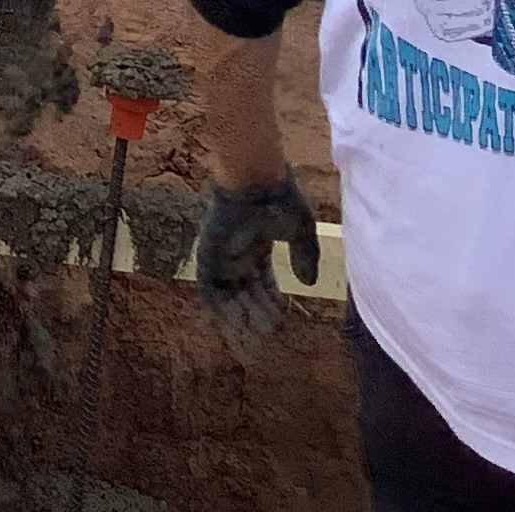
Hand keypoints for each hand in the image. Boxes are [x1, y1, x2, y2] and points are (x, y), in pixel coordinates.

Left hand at [195, 174, 321, 345]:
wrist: (254, 179)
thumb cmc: (279, 198)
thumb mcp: (301, 232)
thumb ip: (304, 257)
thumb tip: (307, 284)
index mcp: (257, 243)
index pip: (262, 280)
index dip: (271, 301)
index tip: (281, 319)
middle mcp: (236, 252)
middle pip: (244, 292)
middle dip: (256, 315)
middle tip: (268, 336)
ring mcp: (220, 254)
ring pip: (228, 296)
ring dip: (242, 318)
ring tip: (259, 335)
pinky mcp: (206, 257)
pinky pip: (211, 292)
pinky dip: (224, 311)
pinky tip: (241, 325)